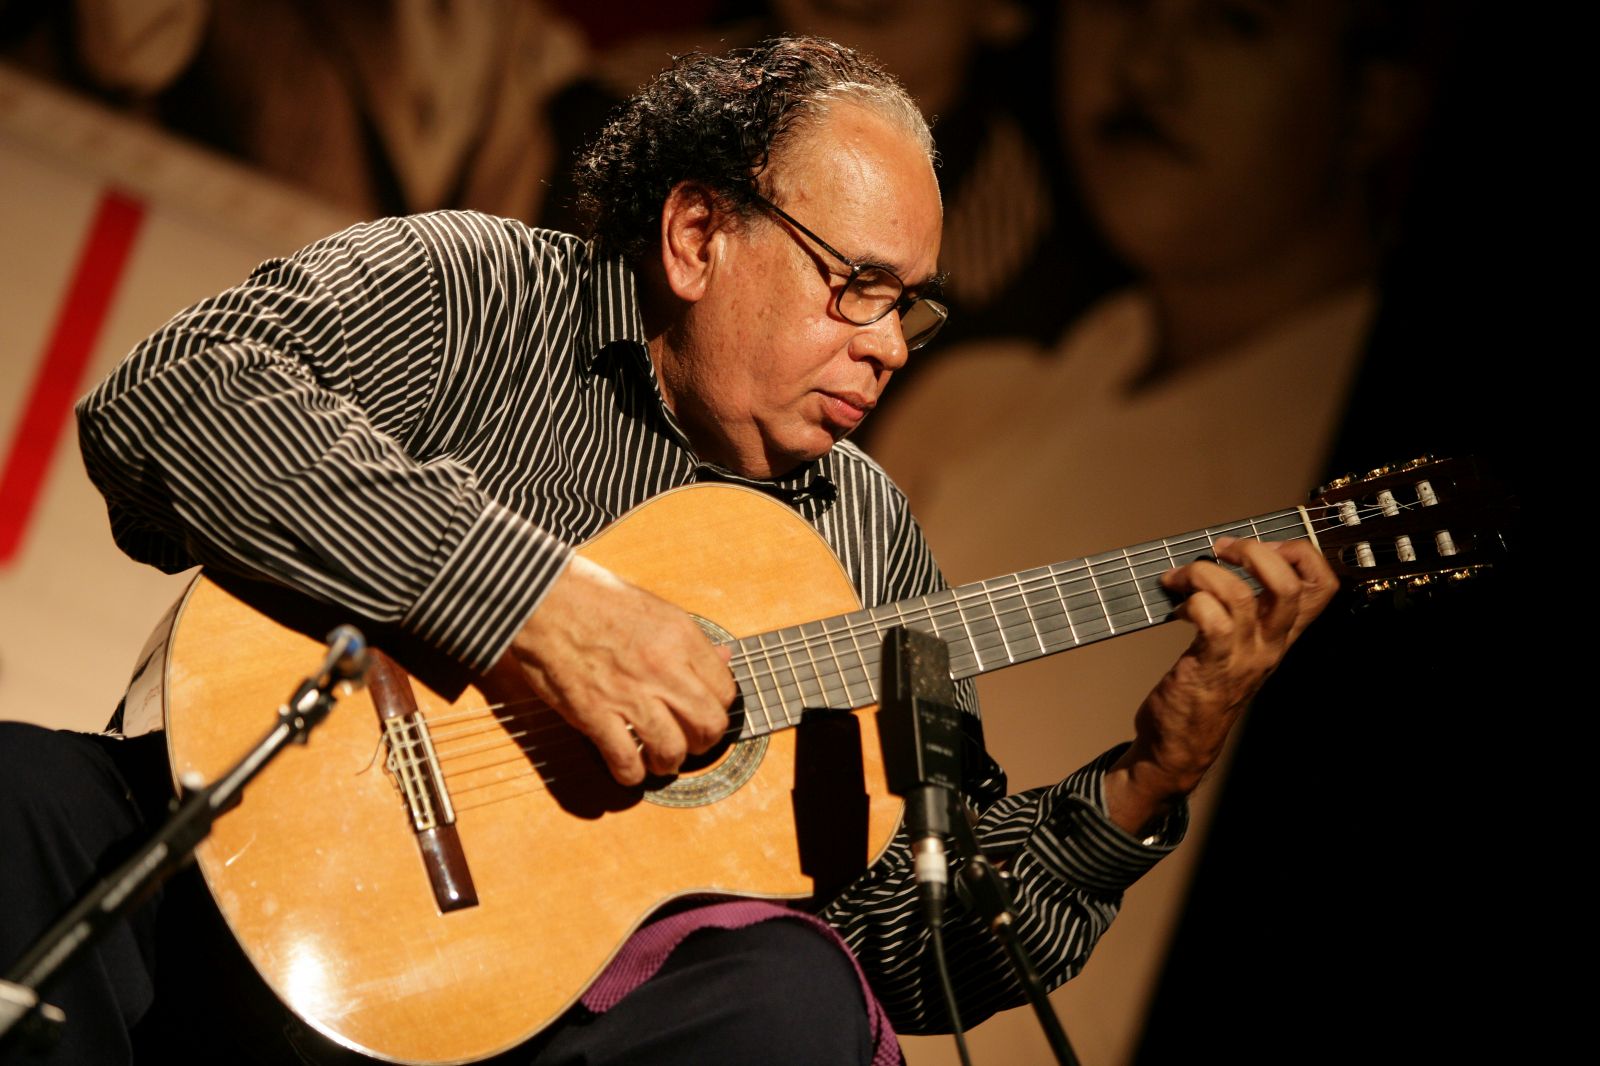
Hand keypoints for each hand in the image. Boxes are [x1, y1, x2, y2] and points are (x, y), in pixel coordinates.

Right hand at [500, 555, 735, 785]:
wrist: (543, 598)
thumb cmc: (596, 598)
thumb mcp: (657, 609)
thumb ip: (692, 640)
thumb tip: (724, 659)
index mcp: (680, 637)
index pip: (724, 690)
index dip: (717, 708)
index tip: (702, 712)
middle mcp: (662, 667)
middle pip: (709, 725)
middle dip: (703, 743)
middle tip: (688, 742)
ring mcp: (628, 693)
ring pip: (672, 750)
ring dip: (669, 762)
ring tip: (659, 759)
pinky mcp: (592, 713)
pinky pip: (625, 760)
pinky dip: (631, 774)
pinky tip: (628, 768)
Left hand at [1105, 537, 1337, 834]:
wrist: (1179, 747)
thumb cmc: (1202, 691)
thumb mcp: (1237, 648)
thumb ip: (1241, 612)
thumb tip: (1220, 561)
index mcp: (1280, 636)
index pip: (1323, 585)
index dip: (1299, 552)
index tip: (1260, 545)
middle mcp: (1270, 645)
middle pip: (1292, 584)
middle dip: (1256, 550)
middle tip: (1223, 550)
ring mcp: (1242, 657)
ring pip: (1240, 595)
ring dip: (1203, 572)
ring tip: (1180, 577)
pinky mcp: (1211, 667)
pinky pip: (1209, 619)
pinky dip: (1189, 601)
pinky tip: (1175, 608)